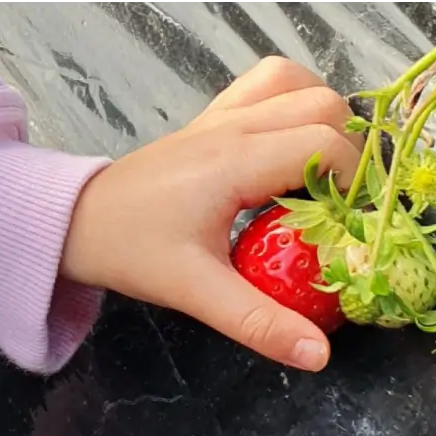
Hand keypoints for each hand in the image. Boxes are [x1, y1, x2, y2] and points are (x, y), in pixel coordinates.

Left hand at [60, 57, 362, 371]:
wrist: (81, 219)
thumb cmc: (134, 249)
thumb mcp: (196, 291)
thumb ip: (259, 321)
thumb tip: (320, 355)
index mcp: (236, 160)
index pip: (326, 144)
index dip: (354, 183)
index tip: (346, 225)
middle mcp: (236, 124)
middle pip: (324, 104)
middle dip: (350, 151)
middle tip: (338, 203)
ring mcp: (223, 113)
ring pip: (299, 81)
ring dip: (325, 117)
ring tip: (320, 170)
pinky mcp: (214, 114)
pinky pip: (267, 80)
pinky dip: (294, 97)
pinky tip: (290, 141)